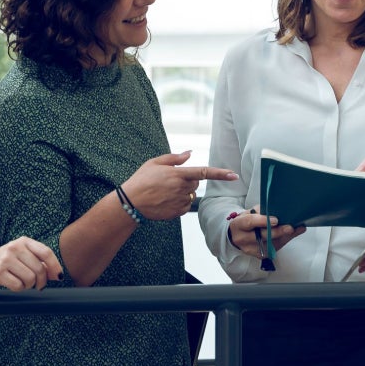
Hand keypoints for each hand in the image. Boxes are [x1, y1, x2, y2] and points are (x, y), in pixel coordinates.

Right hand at [0, 236, 61, 290]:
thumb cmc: (11, 261)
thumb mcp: (25, 255)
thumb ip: (41, 262)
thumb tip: (57, 275)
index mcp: (24, 241)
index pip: (46, 252)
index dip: (55, 266)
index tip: (59, 276)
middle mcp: (14, 247)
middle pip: (39, 269)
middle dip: (42, 281)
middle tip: (38, 284)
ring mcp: (5, 259)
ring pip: (29, 278)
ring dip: (30, 285)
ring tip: (24, 282)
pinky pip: (18, 286)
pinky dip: (19, 288)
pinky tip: (15, 283)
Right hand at [123, 150, 237, 220]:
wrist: (131, 201)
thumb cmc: (142, 180)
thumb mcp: (155, 162)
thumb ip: (175, 158)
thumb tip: (190, 153)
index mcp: (178, 174)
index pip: (204, 172)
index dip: (220, 173)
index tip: (234, 175)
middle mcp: (181, 188)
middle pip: (195, 184)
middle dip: (188, 181)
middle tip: (170, 181)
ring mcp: (180, 202)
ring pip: (190, 195)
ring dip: (183, 192)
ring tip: (165, 191)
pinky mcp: (177, 212)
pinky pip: (185, 206)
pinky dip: (179, 202)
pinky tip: (165, 200)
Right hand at [226, 209, 303, 259]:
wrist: (238, 235)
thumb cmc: (246, 221)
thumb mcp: (250, 213)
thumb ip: (262, 211)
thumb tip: (279, 209)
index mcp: (239, 225)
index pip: (250, 222)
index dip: (263, 221)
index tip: (275, 220)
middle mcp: (242, 239)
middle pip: (262, 236)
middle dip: (278, 232)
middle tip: (290, 227)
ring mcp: (250, 249)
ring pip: (270, 244)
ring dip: (285, 237)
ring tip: (297, 229)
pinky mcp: (259, 255)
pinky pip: (273, 249)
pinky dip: (284, 241)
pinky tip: (292, 234)